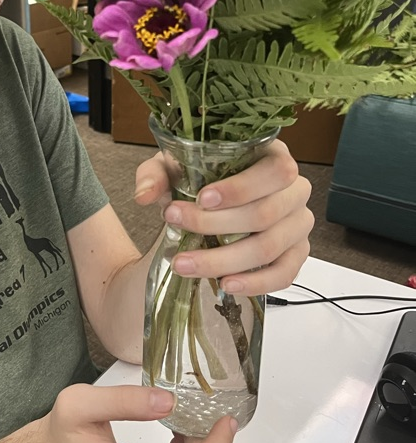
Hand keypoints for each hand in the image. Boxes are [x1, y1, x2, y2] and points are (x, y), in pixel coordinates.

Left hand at [134, 139, 312, 294]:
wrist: (214, 205)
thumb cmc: (201, 178)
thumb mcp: (177, 167)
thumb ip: (156, 175)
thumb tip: (144, 196)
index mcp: (275, 157)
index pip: (275, 172)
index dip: (240, 188)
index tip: (201, 199)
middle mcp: (295, 191)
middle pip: (266, 213)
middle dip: (216, 225)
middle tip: (175, 226)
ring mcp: (298, 225)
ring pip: (268, 247)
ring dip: (223, 260)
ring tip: (184, 264)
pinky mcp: (296, 255)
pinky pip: (283, 275)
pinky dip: (254, 283)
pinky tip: (225, 284)